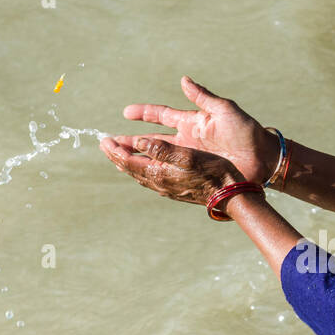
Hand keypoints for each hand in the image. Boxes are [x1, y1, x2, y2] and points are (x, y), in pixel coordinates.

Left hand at [100, 135, 243, 206]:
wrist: (230, 195)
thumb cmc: (213, 172)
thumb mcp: (189, 156)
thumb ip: (163, 149)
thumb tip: (140, 142)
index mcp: (160, 173)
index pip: (128, 161)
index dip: (115, 150)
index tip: (104, 139)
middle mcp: (160, 183)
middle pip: (130, 169)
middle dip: (117, 156)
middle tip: (105, 144)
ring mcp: (167, 188)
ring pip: (139, 175)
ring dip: (127, 163)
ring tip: (119, 154)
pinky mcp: (175, 190)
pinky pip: (150, 179)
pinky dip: (141, 169)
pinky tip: (143, 167)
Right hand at [121, 76, 279, 184]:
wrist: (263, 159)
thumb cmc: (247, 132)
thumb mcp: (225, 110)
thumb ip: (203, 97)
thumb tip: (183, 80)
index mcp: (192, 122)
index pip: (162, 115)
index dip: (144, 113)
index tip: (125, 112)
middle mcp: (187, 141)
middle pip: (151, 141)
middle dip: (129, 141)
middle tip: (109, 142)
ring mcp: (189, 158)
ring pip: (155, 159)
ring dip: (136, 159)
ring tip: (116, 159)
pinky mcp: (194, 174)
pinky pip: (167, 175)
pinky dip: (151, 176)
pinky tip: (138, 177)